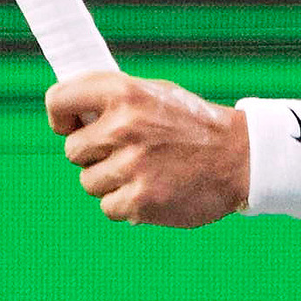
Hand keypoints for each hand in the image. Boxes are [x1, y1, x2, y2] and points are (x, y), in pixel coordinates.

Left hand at [46, 71, 250, 226]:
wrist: (241, 157)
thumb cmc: (193, 124)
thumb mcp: (155, 93)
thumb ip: (114, 100)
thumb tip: (71, 113)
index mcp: (124, 93)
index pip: (59, 100)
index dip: (60, 116)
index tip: (69, 125)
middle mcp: (123, 127)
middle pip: (73, 151)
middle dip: (94, 154)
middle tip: (127, 151)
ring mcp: (131, 167)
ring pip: (89, 182)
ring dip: (111, 181)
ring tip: (145, 170)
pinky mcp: (140, 202)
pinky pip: (109, 207)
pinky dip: (126, 204)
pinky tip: (153, 189)